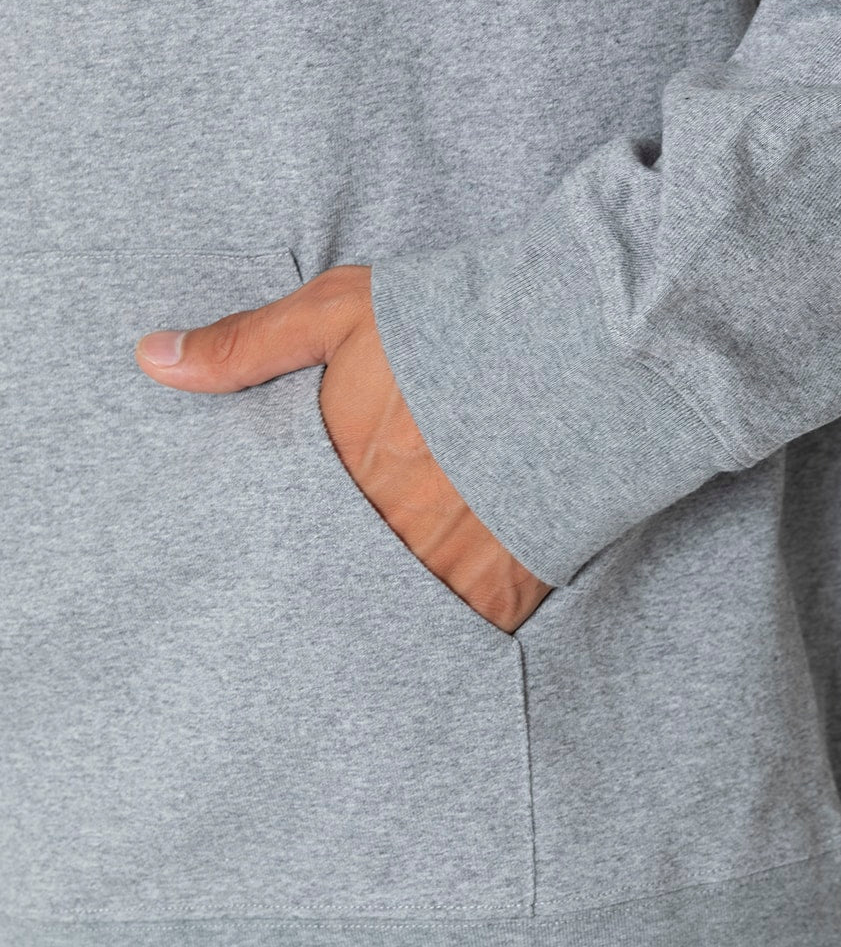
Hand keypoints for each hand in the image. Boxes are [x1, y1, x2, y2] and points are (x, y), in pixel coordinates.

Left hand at [134, 264, 552, 632]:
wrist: (586, 349)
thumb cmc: (458, 323)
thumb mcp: (341, 312)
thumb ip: (246, 346)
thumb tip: (149, 358)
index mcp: (335, 475)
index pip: (275, 537)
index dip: (264, 554)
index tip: (255, 566)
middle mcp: (383, 533)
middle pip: (331, 588)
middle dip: (317, 595)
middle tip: (292, 627)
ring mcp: (447, 569)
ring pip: (391, 619)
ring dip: (378, 616)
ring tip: (362, 631)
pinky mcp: (507, 591)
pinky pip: (461, 634)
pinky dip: (446, 630)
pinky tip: (434, 624)